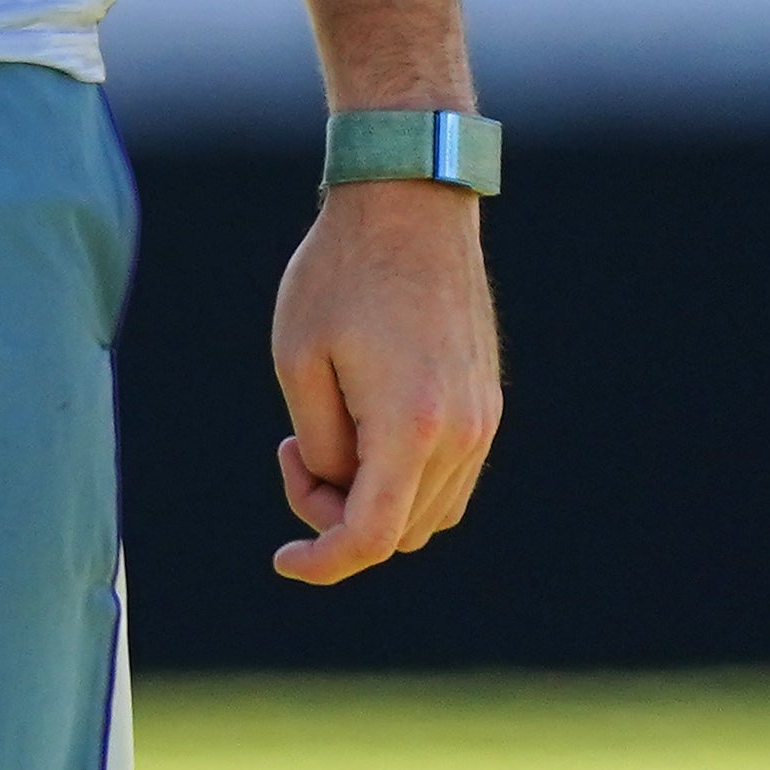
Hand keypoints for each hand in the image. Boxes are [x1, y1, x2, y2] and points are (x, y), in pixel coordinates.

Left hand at [267, 175, 501, 582]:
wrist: (409, 205)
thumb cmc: (340, 274)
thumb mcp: (299, 361)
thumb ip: (322, 448)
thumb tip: (342, 492)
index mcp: (410, 427)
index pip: (371, 537)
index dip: (323, 564)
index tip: (282, 561)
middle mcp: (461, 434)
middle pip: (400, 533)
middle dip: (336, 515)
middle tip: (293, 448)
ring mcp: (483, 420)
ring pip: (429, 513)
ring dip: (372, 499)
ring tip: (324, 431)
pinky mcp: (487, 404)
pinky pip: (450, 479)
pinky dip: (404, 480)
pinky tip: (363, 428)